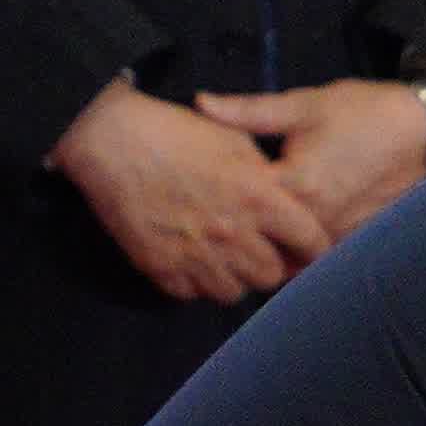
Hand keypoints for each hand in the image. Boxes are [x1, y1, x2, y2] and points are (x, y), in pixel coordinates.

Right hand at [53, 74, 335, 303]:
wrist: (109, 138)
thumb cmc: (174, 131)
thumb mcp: (234, 140)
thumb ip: (266, 176)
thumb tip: (286, 199)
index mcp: (258, 198)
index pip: (310, 241)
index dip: (315, 249)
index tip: (310, 249)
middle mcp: (231, 234)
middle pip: (271, 275)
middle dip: (270, 265)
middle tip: (259, 251)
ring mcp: (195, 255)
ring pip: (233, 292)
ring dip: (233, 277)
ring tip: (223, 257)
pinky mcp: (160, 267)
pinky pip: (191, 294)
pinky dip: (194, 282)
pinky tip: (190, 259)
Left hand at [195, 76, 425, 249]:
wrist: (425, 133)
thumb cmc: (365, 113)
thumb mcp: (304, 105)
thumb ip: (248, 111)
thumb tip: (201, 103)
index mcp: (295, 186)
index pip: (240, 206)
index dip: (214, 199)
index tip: (195, 193)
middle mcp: (315, 221)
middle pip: (260, 243)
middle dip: (237, 236)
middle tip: (210, 225)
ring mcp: (338, 237)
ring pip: (288, 261)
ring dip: (266, 253)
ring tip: (242, 240)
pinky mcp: (354, 242)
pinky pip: (315, 261)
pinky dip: (296, 257)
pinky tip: (282, 245)